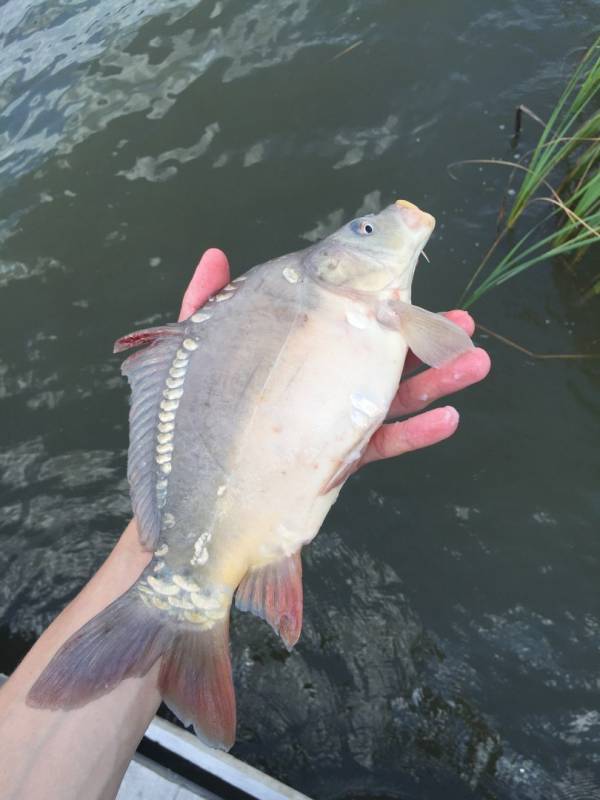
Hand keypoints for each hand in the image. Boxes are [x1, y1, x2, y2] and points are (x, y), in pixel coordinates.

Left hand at [179, 250, 490, 468]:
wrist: (200, 498)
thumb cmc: (196, 419)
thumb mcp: (197, 356)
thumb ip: (207, 306)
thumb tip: (214, 254)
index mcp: (298, 355)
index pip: (342, 323)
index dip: (379, 304)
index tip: (409, 280)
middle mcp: (319, 385)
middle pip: (379, 356)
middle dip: (424, 339)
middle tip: (463, 321)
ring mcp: (331, 424)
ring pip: (393, 397)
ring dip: (437, 381)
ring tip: (475, 361)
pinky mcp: (337, 462)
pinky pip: (383, 445)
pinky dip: (417, 434)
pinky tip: (448, 418)